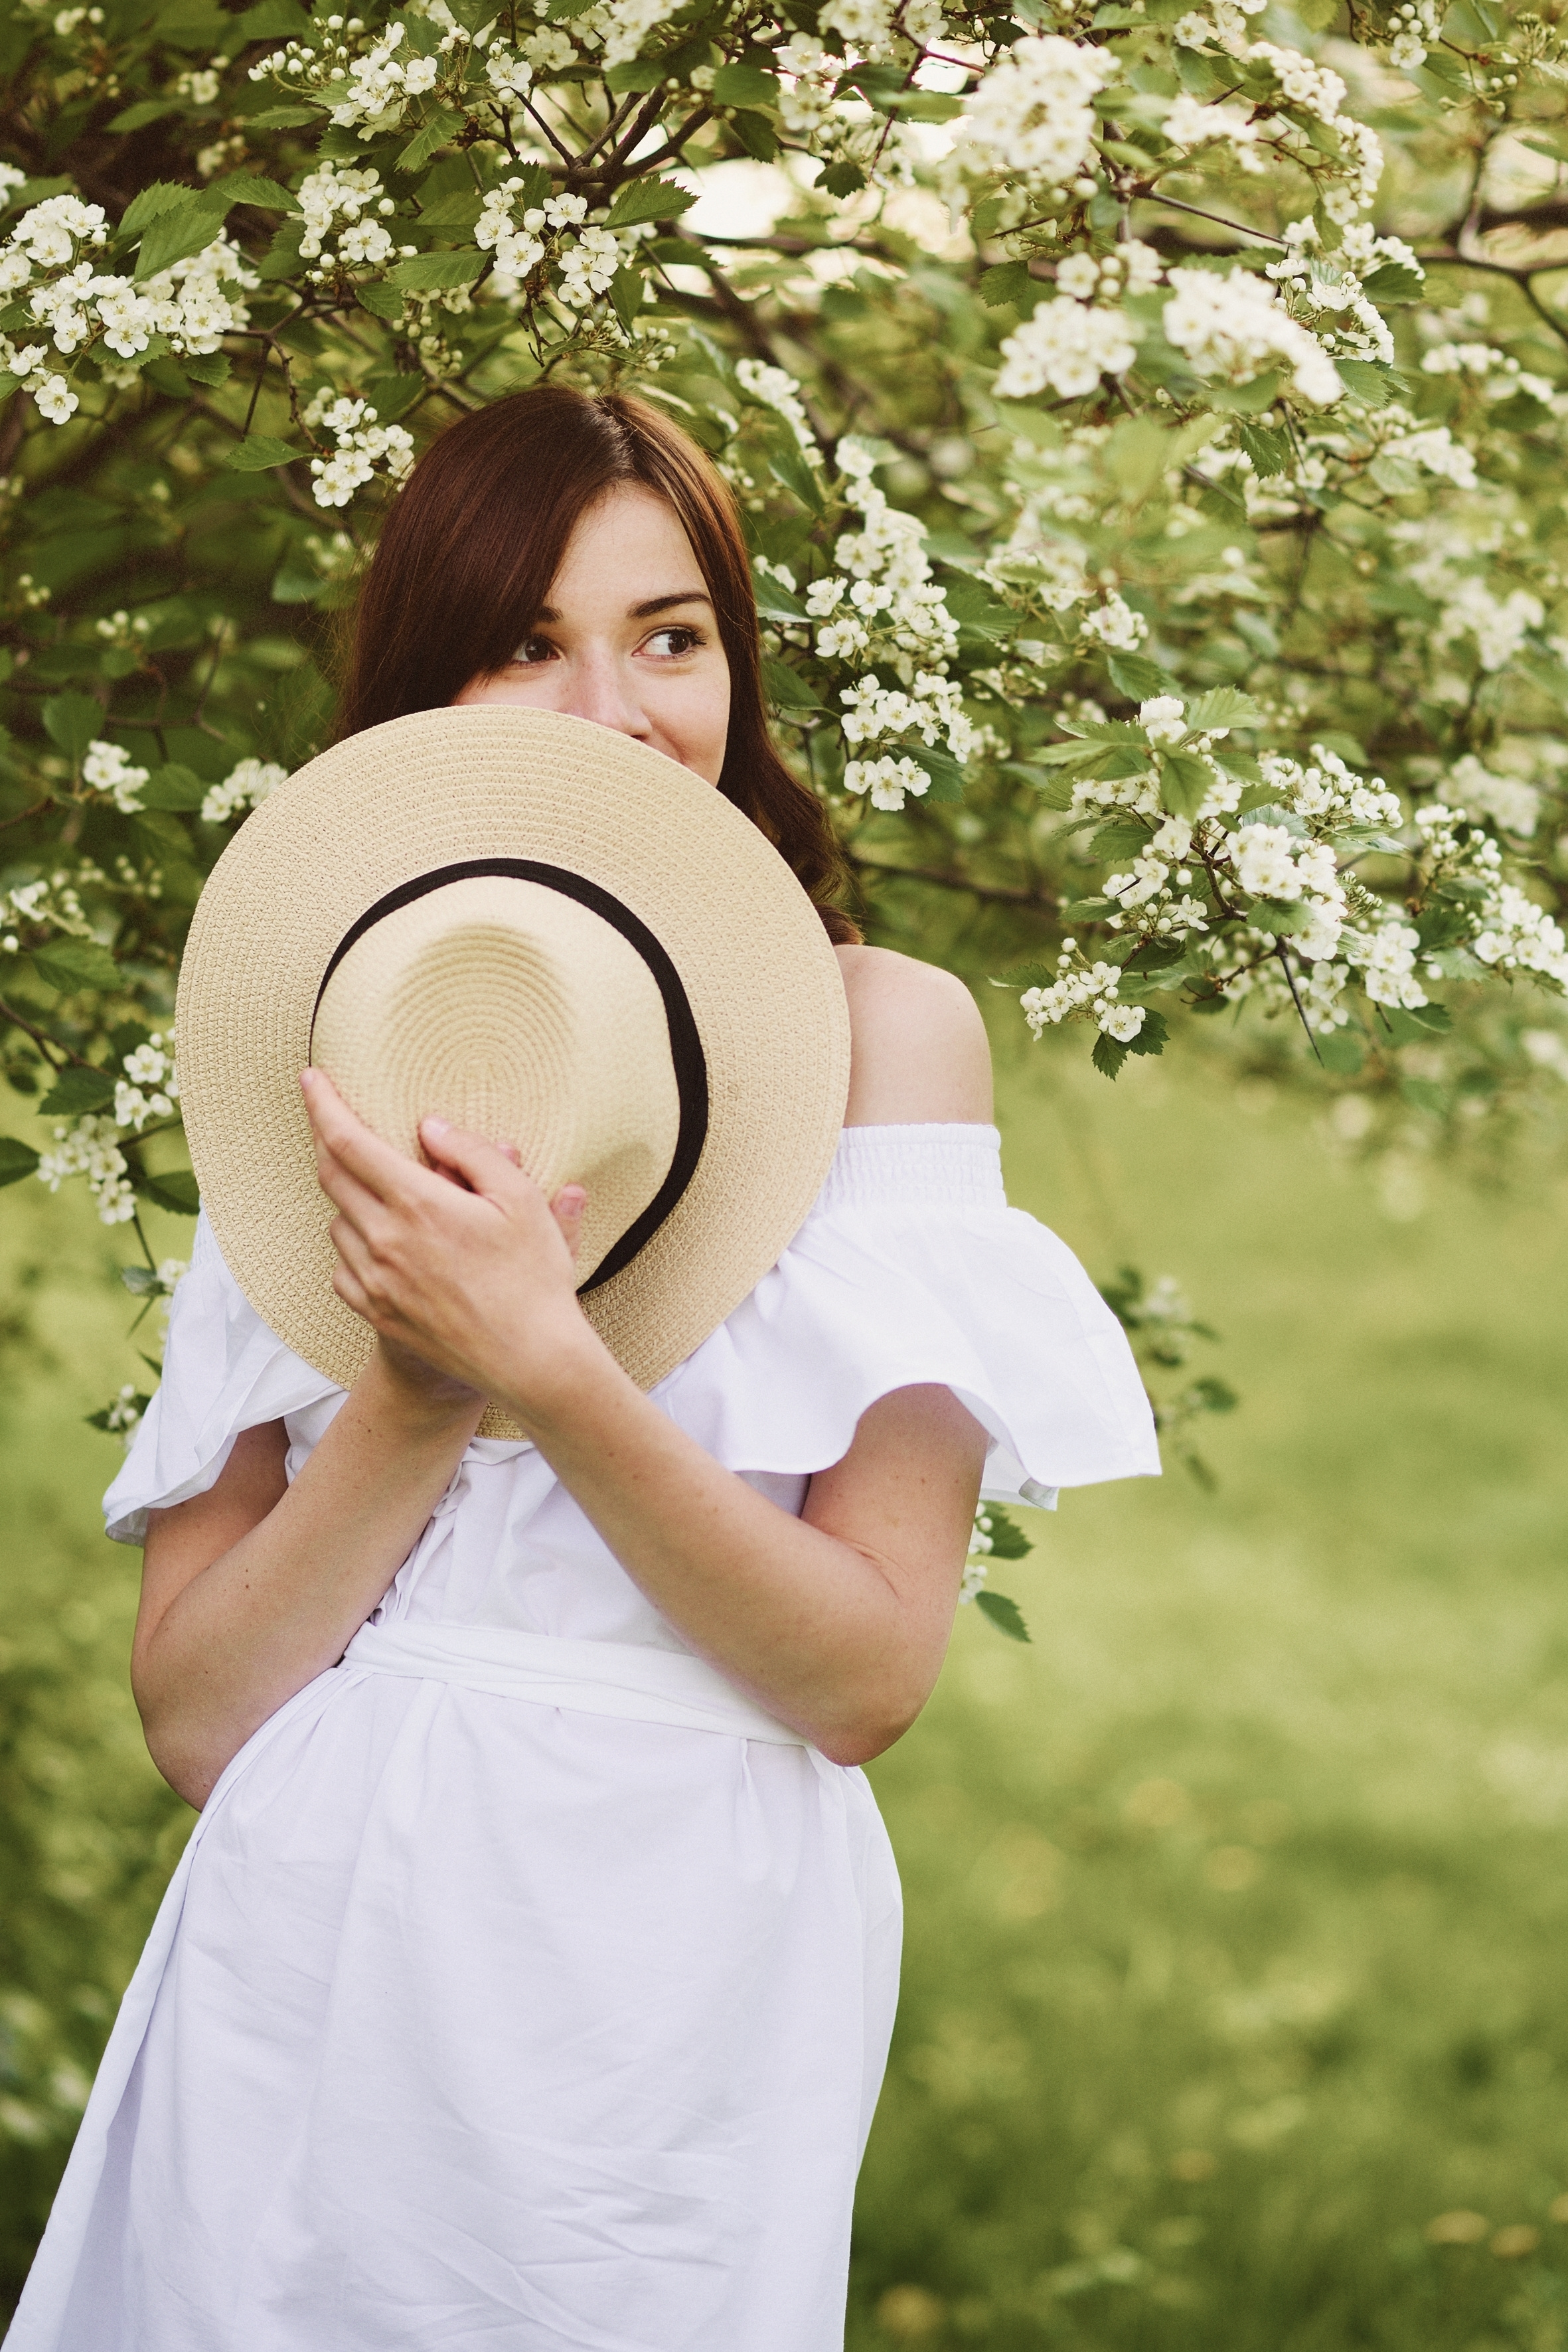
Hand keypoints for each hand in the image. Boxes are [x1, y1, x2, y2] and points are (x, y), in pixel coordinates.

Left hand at [301, 1068, 592, 1417]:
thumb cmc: (534, 1278)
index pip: (348, 1141)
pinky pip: (343, 1268)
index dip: (323, 1105)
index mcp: (418, 1204)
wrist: (532, 1361)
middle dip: (328, 1141)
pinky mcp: (376, 1313)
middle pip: (332, 1176)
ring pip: (338, 1222)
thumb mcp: (521, 1200)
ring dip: (351, 1198)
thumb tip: (430, 1128)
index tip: (311, 1079)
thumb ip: (473, 1154)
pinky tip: (384, 1245)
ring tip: (388, 1194)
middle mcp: (384, 1241)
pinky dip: (354, 1246)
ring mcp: (375, 1281)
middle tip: (337, 1120)